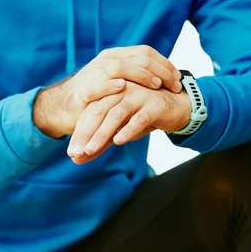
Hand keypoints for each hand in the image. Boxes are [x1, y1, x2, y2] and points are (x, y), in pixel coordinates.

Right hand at [33, 45, 182, 138]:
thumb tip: (163, 78)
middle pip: (138, 59)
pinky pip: (99, 85)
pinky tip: (123, 87)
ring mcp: (95, 74)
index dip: (165, 63)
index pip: (145, 52)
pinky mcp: (84, 91)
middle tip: (175, 85)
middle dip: (160, 72)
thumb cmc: (97, 96)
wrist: (64, 106)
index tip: (178, 77)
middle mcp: (106, 61)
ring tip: (157, 85)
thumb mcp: (118, 81)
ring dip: (142, 76)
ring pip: (121, 67)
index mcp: (116, 56)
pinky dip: (111, 84)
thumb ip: (136, 76)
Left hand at [68, 82, 191, 163]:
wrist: (179, 106)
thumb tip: (78, 159)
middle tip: (75, 153)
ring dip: (102, 133)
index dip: (79, 133)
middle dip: (85, 134)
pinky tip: (119, 141)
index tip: (71, 154)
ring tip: (90, 149)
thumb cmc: (145, 116)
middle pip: (98, 112)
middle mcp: (122, 92)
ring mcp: (138, 96)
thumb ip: (101, 142)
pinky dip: (128, 129)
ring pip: (116, 114)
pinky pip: (139, 118)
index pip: (90, 113)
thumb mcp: (121, 129)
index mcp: (111, 94)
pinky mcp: (154, 105)